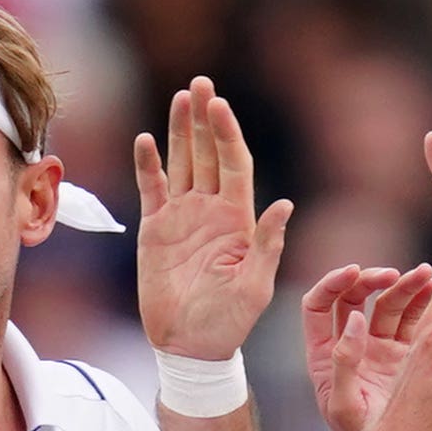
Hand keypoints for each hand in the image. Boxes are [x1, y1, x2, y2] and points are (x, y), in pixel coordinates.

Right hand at [134, 76, 293, 359]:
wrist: (191, 347)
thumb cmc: (229, 322)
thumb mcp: (255, 286)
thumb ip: (267, 245)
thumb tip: (285, 205)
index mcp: (239, 219)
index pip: (234, 165)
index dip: (227, 134)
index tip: (220, 106)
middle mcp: (212, 210)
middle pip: (208, 154)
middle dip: (205, 119)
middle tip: (200, 83)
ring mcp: (183, 217)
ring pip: (182, 163)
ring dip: (180, 131)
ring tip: (180, 97)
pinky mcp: (155, 229)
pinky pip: (152, 189)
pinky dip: (149, 164)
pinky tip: (147, 140)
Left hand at [303, 263, 431, 430]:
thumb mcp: (345, 405)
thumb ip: (343, 362)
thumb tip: (354, 320)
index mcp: (323, 354)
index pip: (318, 306)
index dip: (333, 284)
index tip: (354, 272)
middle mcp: (350, 345)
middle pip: (355, 298)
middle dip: (374, 280)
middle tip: (395, 275)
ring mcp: (379, 348)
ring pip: (387, 305)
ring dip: (404, 286)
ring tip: (427, 276)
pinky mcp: (406, 354)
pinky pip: (413, 321)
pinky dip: (424, 302)